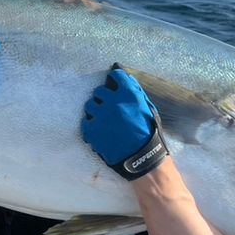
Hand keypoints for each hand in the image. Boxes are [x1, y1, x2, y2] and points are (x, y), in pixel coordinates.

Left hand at [82, 64, 167, 179]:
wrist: (143, 159)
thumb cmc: (149, 134)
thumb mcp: (149, 110)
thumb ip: (136, 94)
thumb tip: (126, 80)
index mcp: (129, 95)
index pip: (117, 76)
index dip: (115, 78)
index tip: (114, 81)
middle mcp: (113, 102)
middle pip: (99, 91)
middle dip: (103, 97)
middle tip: (107, 106)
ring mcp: (101, 116)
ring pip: (89, 105)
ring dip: (95, 111)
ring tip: (102, 120)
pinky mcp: (92, 130)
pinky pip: (85, 122)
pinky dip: (90, 126)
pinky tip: (97, 130)